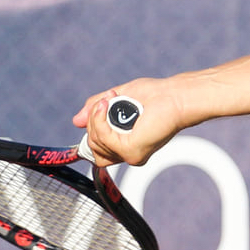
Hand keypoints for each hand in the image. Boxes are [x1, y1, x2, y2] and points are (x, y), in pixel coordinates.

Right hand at [72, 79, 186, 166]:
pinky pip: (102, 139)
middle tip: (109, 98)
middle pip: (92, 147)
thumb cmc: (152, 95)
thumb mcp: (116, 99)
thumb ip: (95, 110)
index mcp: (125, 145)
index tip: (100, 106)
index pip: (95, 150)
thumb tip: (76, 122)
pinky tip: (107, 105)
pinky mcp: (132, 152)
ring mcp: (130, 155)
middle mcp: (128, 154)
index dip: (92, 129)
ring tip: (111, 98)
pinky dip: (100, 119)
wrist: (174, 96)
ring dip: (97, 117)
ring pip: (94, 143)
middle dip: (94, 120)